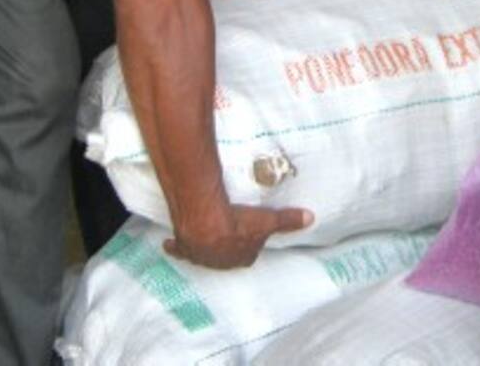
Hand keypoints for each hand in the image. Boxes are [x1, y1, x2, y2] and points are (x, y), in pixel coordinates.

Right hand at [165, 203, 313, 268]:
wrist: (205, 221)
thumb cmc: (239, 222)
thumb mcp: (268, 219)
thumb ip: (288, 220)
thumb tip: (311, 218)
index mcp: (241, 257)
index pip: (249, 253)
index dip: (251, 243)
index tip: (251, 232)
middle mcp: (221, 261)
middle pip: (227, 255)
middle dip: (229, 246)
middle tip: (230, 232)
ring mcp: (200, 256)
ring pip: (204, 254)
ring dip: (206, 248)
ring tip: (207, 237)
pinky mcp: (183, 246)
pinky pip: (178, 249)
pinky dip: (174, 248)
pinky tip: (168, 244)